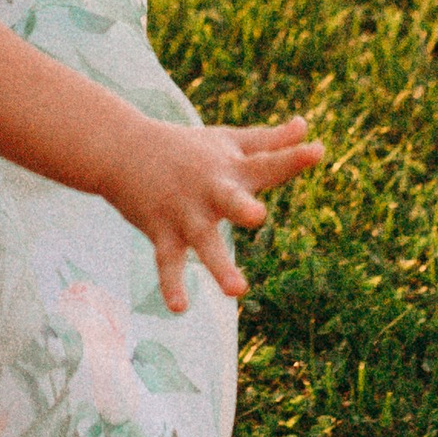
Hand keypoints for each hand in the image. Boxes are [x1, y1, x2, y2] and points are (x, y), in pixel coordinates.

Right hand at [107, 112, 324, 313]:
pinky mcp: (162, 232)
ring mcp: (184, 213)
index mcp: (232, 170)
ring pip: (202, 241)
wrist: (121, 148)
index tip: (316, 151)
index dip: (292, 158)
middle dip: (242, 207)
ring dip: (219, 265)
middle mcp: (209, 191)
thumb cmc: (186, 147)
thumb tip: (307, 126)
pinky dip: (171, 286)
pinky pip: (168, 263)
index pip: (267, 163)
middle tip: (256, 215)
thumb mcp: (229, 140)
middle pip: (230, 199)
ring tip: (237, 291)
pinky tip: (180, 309)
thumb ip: (270, 141)